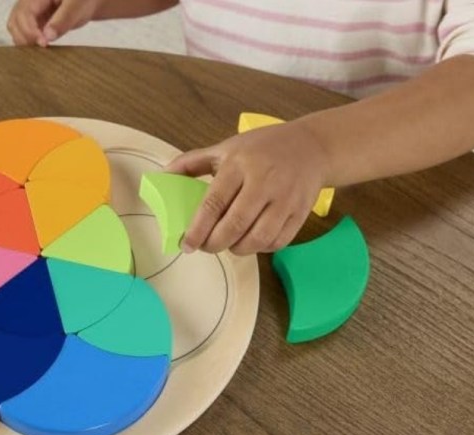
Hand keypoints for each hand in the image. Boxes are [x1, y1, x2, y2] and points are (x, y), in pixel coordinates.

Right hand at [7, 0, 99, 45]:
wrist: (86, 2)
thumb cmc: (82, 0)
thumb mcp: (77, 6)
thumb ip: (63, 20)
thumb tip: (47, 36)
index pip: (24, 13)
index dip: (30, 30)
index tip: (44, 43)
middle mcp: (28, 2)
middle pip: (14, 22)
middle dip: (26, 38)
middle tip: (44, 48)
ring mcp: (28, 12)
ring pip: (16, 30)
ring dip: (26, 42)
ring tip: (43, 49)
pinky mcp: (32, 22)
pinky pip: (23, 34)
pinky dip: (29, 43)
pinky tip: (42, 48)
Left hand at [166, 121, 331, 254]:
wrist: (312, 146)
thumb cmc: (262, 148)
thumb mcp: (226, 148)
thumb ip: (192, 162)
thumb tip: (162, 176)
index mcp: (239, 165)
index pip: (214, 203)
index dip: (198, 228)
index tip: (186, 244)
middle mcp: (263, 182)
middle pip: (235, 225)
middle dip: (214, 244)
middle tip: (204, 247)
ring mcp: (284, 199)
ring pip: (257, 238)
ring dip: (237, 249)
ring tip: (227, 244)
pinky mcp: (300, 213)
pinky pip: (277, 241)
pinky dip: (260, 248)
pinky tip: (250, 241)